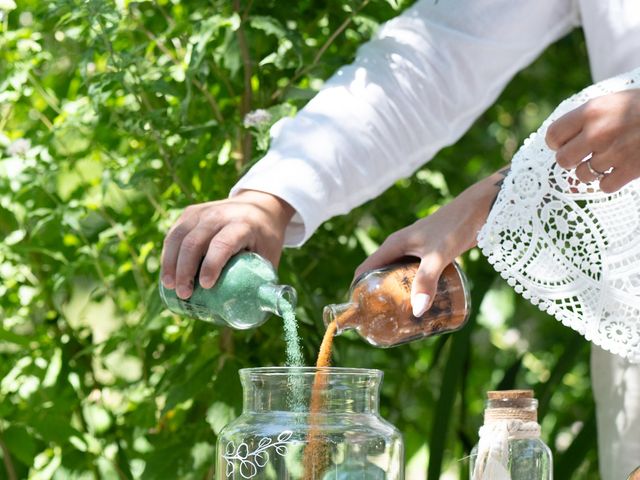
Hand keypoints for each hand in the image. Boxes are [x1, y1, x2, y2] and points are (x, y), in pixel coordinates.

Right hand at [161, 190, 293, 298]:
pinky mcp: (191, 213)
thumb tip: (254, 311)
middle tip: (184, 294)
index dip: (212, 264)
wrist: (260, 205)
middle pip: (195, 241)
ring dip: (171, 263)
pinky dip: (168, 254)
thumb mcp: (271, 255)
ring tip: (170, 287)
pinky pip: (174, 234)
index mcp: (243, 225)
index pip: (223, 243)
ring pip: (179, 237)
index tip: (205, 285)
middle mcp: (220, 215)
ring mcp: (203, 212)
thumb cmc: (265, 238)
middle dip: (185, 270)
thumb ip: (263, 280)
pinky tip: (168, 273)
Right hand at [354, 169, 506, 316]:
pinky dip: (414, 288)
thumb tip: (418, 311)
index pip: (365, 269)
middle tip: (381, 320)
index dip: (357, 289)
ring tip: (400, 316)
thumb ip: (427, 281)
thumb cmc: (454, 226)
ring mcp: (415, 251)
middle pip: (380, 275)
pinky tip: (423, 302)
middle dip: (379, 296)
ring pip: (398, 275)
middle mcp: (400, 247)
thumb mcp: (438, 255)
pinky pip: (415, 275)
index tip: (358, 311)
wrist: (479, 208)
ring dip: (397, 294)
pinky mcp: (430, 254)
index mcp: (393, 245)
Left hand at [546, 89, 639, 192]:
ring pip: (582, 175)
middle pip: (563, 160)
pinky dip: (610, 181)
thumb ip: (587, 117)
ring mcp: (613, 153)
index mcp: (591, 111)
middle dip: (571, 160)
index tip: (564, 144)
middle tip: (583, 156)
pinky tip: (619, 170)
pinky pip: (604, 186)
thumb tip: (561, 139)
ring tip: (606, 160)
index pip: (553, 136)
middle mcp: (597, 132)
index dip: (556, 143)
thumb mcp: (614, 101)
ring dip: (591, 171)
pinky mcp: (630, 170)